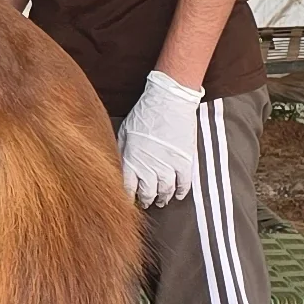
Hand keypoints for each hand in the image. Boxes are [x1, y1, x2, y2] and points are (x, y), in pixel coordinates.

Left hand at [119, 71, 203, 210]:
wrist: (169, 100)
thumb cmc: (145, 113)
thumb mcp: (125, 132)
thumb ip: (122, 151)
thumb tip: (119, 167)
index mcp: (132, 159)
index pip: (128, 188)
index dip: (128, 197)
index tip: (127, 202)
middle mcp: (149, 166)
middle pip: (147, 193)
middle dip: (145, 200)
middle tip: (145, 202)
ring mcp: (168, 165)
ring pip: (165, 191)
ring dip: (162, 198)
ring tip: (161, 201)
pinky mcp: (184, 161)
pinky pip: (184, 183)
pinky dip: (180, 192)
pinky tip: (177, 194)